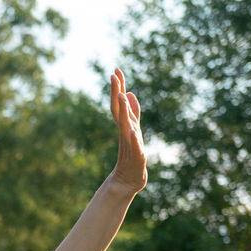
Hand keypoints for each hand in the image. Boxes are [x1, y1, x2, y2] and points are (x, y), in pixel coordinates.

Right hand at [108, 68, 146, 193]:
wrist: (127, 181)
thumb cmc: (131, 155)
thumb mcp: (134, 129)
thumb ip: (132, 112)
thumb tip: (129, 92)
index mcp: (125, 126)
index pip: (119, 104)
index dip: (118, 87)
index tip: (116, 69)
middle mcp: (125, 132)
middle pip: (119, 110)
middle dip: (116, 92)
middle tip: (113, 76)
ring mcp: (130, 144)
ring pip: (125, 124)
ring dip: (123, 110)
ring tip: (121, 95)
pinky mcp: (136, 157)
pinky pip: (134, 145)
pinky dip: (132, 138)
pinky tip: (131, 130)